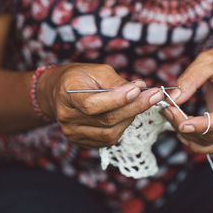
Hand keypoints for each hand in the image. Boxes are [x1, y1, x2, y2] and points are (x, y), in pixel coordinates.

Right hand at [38, 63, 163, 147]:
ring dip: (130, 118)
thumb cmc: (79, 78)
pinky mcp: (80, 142)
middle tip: (154, 95)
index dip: (117, 99)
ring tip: (140, 103)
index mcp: (66, 95)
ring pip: (110, 133)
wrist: (57, 93)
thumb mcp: (96, 71)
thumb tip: (141, 90)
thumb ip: (117, 81)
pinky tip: (127, 114)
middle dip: (135, 107)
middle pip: (106, 120)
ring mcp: (72, 133)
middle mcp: (66, 117)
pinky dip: (122, 127)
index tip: (139, 90)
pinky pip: (107, 140)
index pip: (92, 104)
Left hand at [163, 43, 212, 153]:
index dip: (202, 125)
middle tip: (166, 110)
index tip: (182, 123)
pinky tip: (180, 127)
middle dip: (186, 126)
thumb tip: (172, 99)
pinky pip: (209, 144)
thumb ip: (189, 79)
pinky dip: (193, 141)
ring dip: (186, 135)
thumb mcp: (207, 61)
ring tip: (170, 115)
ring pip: (209, 142)